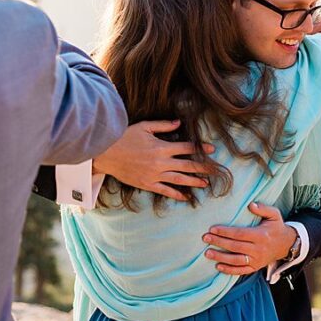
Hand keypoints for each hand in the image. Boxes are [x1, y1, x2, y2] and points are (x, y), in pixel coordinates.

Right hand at [92, 120, 214, 200]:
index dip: (200, 148)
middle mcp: (161, 162)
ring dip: (194, 181)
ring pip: (179, 179)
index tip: (212, 150)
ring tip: (205, 183)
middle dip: (203, 167)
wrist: (104, 153)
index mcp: (162, 147)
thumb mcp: (144, 126)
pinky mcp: (146, 184)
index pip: (187, 148)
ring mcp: (154, 174)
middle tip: (216, 170)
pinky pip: (164, 190)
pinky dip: (176, 194)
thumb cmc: (123, 137)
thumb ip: (163, 125)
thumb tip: (179, 123)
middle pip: (188, 165)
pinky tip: (185, 197)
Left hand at [203, 202, 296, 274]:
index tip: (213, 229)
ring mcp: (257, 260)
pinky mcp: (255, 267)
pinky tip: (218, 266)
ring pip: (236, 260)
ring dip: (220, 257)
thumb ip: (264, 209)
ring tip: (207, 253)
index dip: (225, 232)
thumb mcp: (275, 215)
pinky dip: (229, 270)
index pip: (240, 234)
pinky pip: (241, 271)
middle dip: (219, 242)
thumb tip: (250, 205)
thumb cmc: (276, 228)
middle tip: (205, 238)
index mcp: (261, 235)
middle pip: (235, 246)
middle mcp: (259, 249)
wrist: (286, 245)